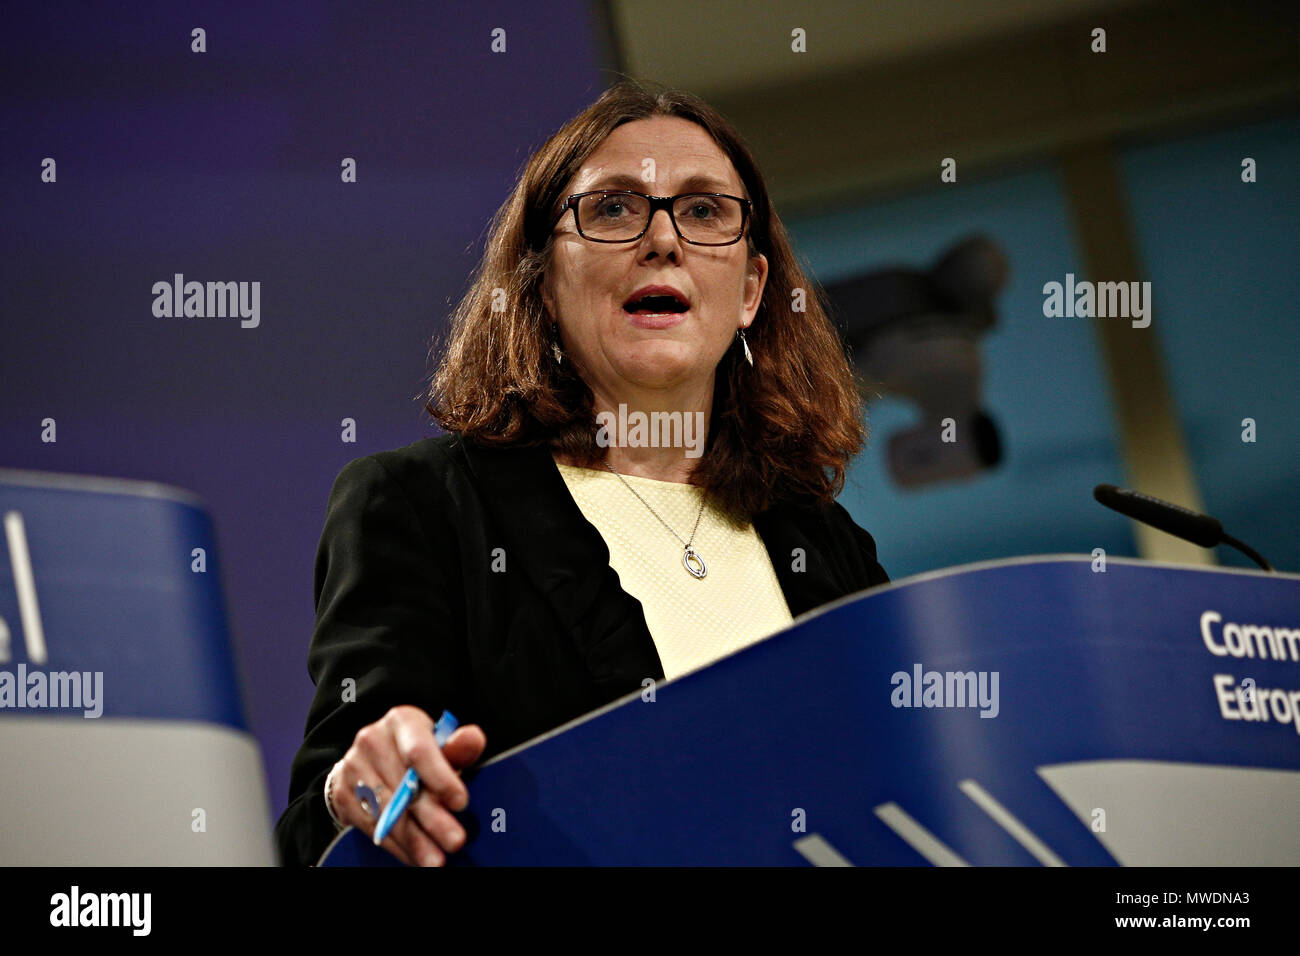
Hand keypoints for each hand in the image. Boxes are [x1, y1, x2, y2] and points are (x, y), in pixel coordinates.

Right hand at [327, 705, 486, 865]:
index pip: (420, 751)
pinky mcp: (342, 793)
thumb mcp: (439, 745)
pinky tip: (415, 856)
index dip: (440, 778)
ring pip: (387, 811)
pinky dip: (397, 845)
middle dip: (433, 818)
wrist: (370, 760)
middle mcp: (373, 739)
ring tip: (436, 859)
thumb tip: (474, 739)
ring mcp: (353, 766)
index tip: (461, 802)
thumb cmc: (416, 753)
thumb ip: (458, 747)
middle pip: (404, 786)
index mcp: (402, 721)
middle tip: (455, 841)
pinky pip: (372, 825)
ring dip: (415, 839)